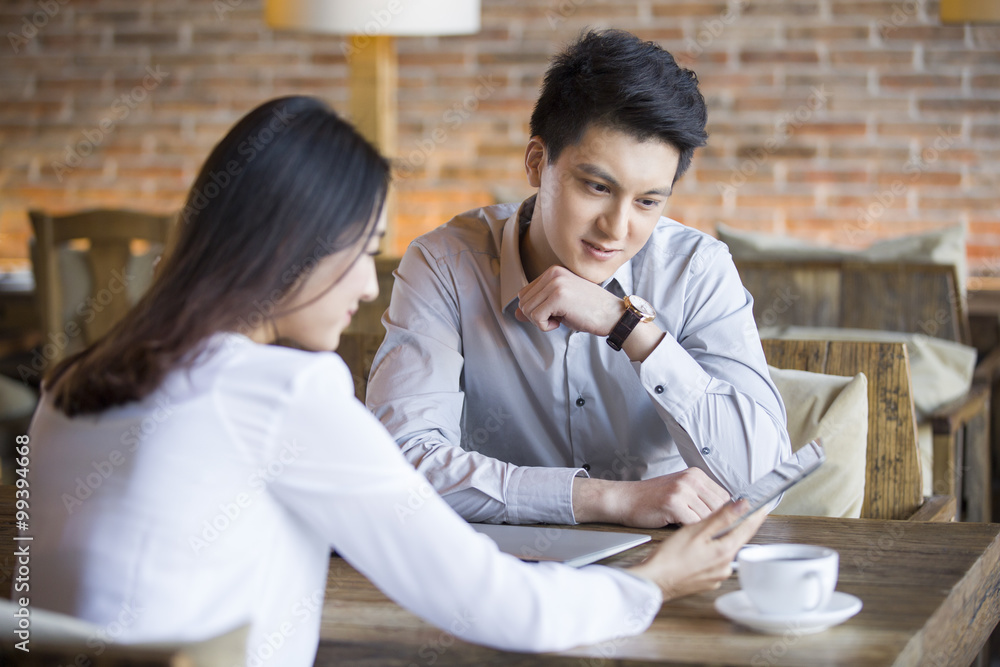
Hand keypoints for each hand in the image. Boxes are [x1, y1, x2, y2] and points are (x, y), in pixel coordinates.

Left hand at [515, 265, 622, 334]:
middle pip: (523, 302)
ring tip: (561, 318)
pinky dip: (545, 326)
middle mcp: (552, 274)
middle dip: (536, 317)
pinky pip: (536, 318)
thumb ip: (538, 306)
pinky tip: (562, 321)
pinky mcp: (558, 296)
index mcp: (553, 272)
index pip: (524, 293)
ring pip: (527, 310)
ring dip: (541, 322)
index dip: (535, 309)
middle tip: (557, 317)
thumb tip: (516, 313)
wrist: (613, 315)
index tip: (554, 312)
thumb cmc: (590, 310)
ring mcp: (555, 283)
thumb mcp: (559, 305)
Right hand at [572, 467, 730, 526]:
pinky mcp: (673, 503)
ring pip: (708, 518)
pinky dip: (689, 532)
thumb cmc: (650, 499)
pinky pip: (693, 524)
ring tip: (690, 532)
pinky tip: (679, 530)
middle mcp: (691, 479)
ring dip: (700, 529)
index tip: (719, 524)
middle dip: (714, 524)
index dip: (723, 514)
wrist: (624, 499)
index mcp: (695, 474)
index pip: (725, 497)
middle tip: (704, 533)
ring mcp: (682, 490)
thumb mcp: (679, 489)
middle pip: (720, 508)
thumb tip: (725, 512)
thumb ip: (700, 496)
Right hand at [626, 499, 766, 600]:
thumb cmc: (670, 557)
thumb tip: (743, 505)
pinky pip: (714, 562)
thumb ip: (722, 517)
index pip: (748, 529)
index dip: (756, 515)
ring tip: (708, 531)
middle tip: (734, 513)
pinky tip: (698, 549)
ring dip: (721, 540)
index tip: (763, 506)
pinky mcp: (707, 581)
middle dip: (736, 527)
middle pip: (736, 540)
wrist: (654, 582)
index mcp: (725, 551)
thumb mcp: (696, 530)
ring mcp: (717, 576)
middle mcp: (725, 567)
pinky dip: (711, 552)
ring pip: (724, 551)